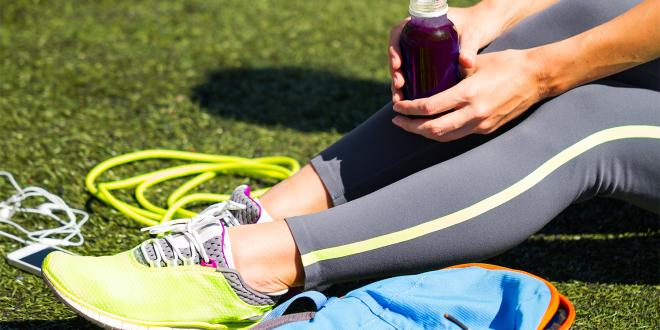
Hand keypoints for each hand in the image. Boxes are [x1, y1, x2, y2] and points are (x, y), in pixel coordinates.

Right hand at [388, 7, 504, 102]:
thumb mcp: (472, 34)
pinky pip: (410, 73)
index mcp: (421, 23)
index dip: (394, 49)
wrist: (483, 28)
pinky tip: (407, 101)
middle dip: (395, 72)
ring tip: (399, 99)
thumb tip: (465, 63)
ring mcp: (419, 50)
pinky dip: (407, 87)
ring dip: (398, 83)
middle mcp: (416, 36)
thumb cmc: (476, 25)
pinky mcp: (426, 62)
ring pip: (402, 67)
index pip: (398, 33)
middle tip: (399, 86)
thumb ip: (469, 47)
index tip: (398, 65)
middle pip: (397, 54)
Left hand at [391, 49, 544, 141]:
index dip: (409, 109)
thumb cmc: (506, 63)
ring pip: (445, 137)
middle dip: (411, 127)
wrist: (537, 78)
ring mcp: (481, 124)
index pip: (430, 108)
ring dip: (424, 133)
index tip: (397, 106)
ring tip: (410, 125)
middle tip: (396, 120)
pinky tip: (432, 125)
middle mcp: (473, 113)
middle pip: (433, 129)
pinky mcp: (487, 129)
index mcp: (468, 94)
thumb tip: (429, 79)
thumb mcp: (476, 63)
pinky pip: (458, 134)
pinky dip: (442, 132)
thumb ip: (453, 72)